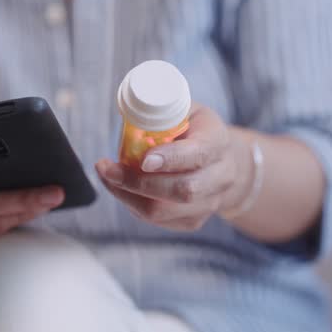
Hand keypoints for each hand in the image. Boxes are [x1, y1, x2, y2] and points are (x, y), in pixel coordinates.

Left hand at [95, 105, 252, 230]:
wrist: (225, 162)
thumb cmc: (197, 131)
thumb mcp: (186, 110)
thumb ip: (162, 113)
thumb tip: (130, 112)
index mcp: (217, 142)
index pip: (198, 154)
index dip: (170, 159)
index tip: (143, 159)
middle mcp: (219, 177)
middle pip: (182, 190)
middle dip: (137, 182)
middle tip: (106, 168)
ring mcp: (208, 203)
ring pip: (164, 211)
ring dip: (127, 195)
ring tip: (106, 176)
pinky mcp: (193, 221)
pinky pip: (157, 220)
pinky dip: (132, 204)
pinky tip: (121, 187)